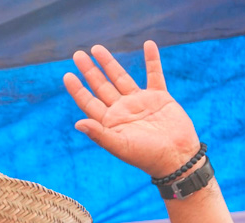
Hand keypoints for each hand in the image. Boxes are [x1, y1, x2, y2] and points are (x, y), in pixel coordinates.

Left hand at [64, 42, 201, 177]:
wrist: (177, 157)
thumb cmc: (147, 156)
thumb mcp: (120, 146)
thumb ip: (100, 134)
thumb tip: (77, 123)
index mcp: (110, 122)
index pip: (89, 102)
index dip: (78, 89)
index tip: (68, 75)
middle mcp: (122, 110)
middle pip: (101, 86)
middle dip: (90, 70)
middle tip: (78, 55)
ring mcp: (140, 102)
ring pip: (122, 77)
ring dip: (110, 63)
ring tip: (97, 48)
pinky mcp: (160, 97)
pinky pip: (155, 75)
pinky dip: (152, 60)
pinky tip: (148, 44)